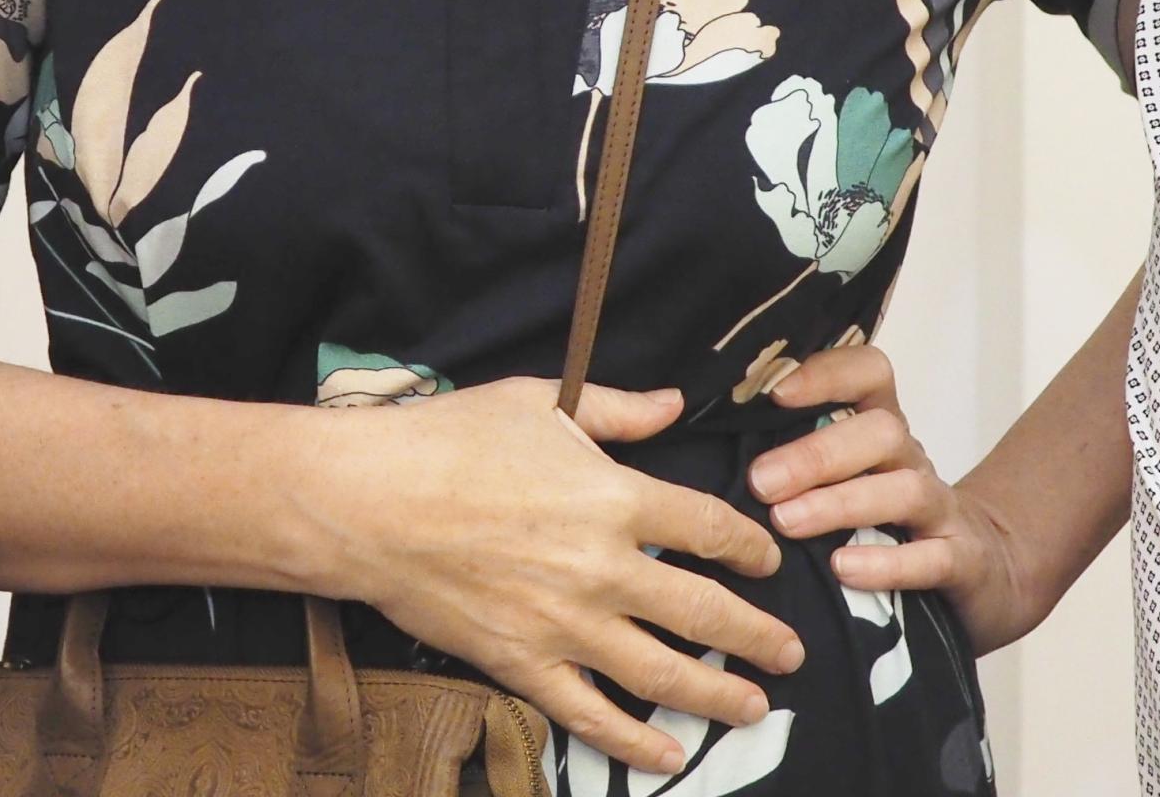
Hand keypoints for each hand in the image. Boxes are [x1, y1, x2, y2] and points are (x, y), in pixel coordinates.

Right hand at [302, 377, 803, 776]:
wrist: (367, 503)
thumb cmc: (447, 441)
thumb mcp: (536, 402)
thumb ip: (615, 409)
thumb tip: (673, 404)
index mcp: (615, 497)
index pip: (711, 528)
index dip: (750, 548)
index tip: (766, 560)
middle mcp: (603, 568)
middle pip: (706, 611)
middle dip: (759, 636)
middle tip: (792, 653)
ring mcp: (565, 625)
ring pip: (663, 674)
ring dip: (718, 695)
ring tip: (754, 708)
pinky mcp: (524, 664)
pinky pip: (592, 715)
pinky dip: (635, 743)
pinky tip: (668, 757)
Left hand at [748, 341, 1051, 650]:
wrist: (981, 572)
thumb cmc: (884, 523)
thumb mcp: (842, 480)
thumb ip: (790, 457)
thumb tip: (700, 439)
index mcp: (879, 427)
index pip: (868, 373)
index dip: (826, 373)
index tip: (774, 393)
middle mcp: (911, 458)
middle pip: (880, 430)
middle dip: (815, 454)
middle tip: (761, 482)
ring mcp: (942, 509)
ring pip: (904, 488)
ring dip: (841, 503)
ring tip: (788, 523)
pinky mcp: (963, 560)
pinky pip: (932, 556)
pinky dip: (888, 563)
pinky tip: (844, 569)